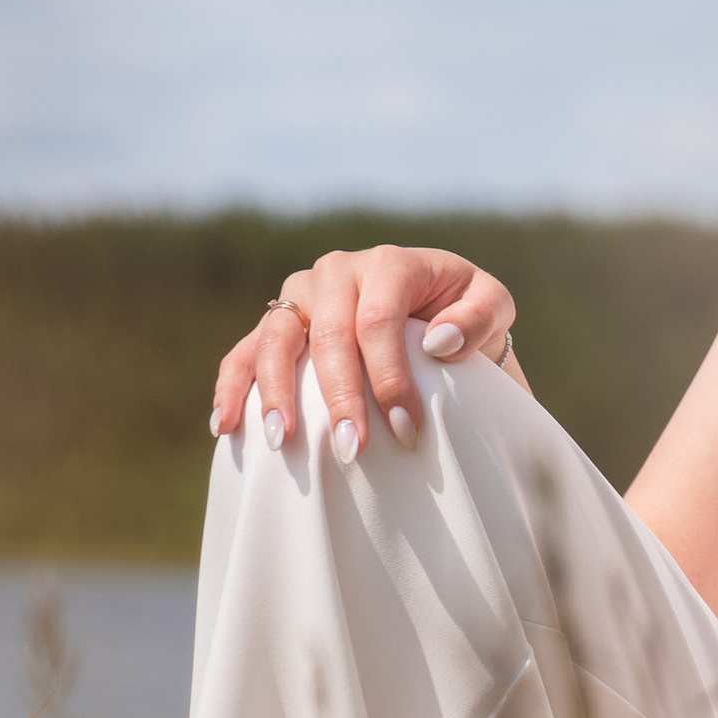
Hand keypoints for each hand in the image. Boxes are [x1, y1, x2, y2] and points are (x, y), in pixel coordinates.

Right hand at [212, 244, 522, 453]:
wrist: (436, 315)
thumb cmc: (466, 316)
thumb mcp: (492, 307)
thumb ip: (479, 317)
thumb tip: (439, 343)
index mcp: (389, 264)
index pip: (378, 321)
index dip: (389, 378)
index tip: (406, 432)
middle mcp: (337, 271)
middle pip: (327, 335)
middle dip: (339, 398)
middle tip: (351, 453)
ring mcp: (301, 296)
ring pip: (275, 339)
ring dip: (274, 393)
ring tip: (280, 441)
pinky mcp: (278, 323)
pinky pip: (245, 352)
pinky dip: (232, 386)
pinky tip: (225, 425)